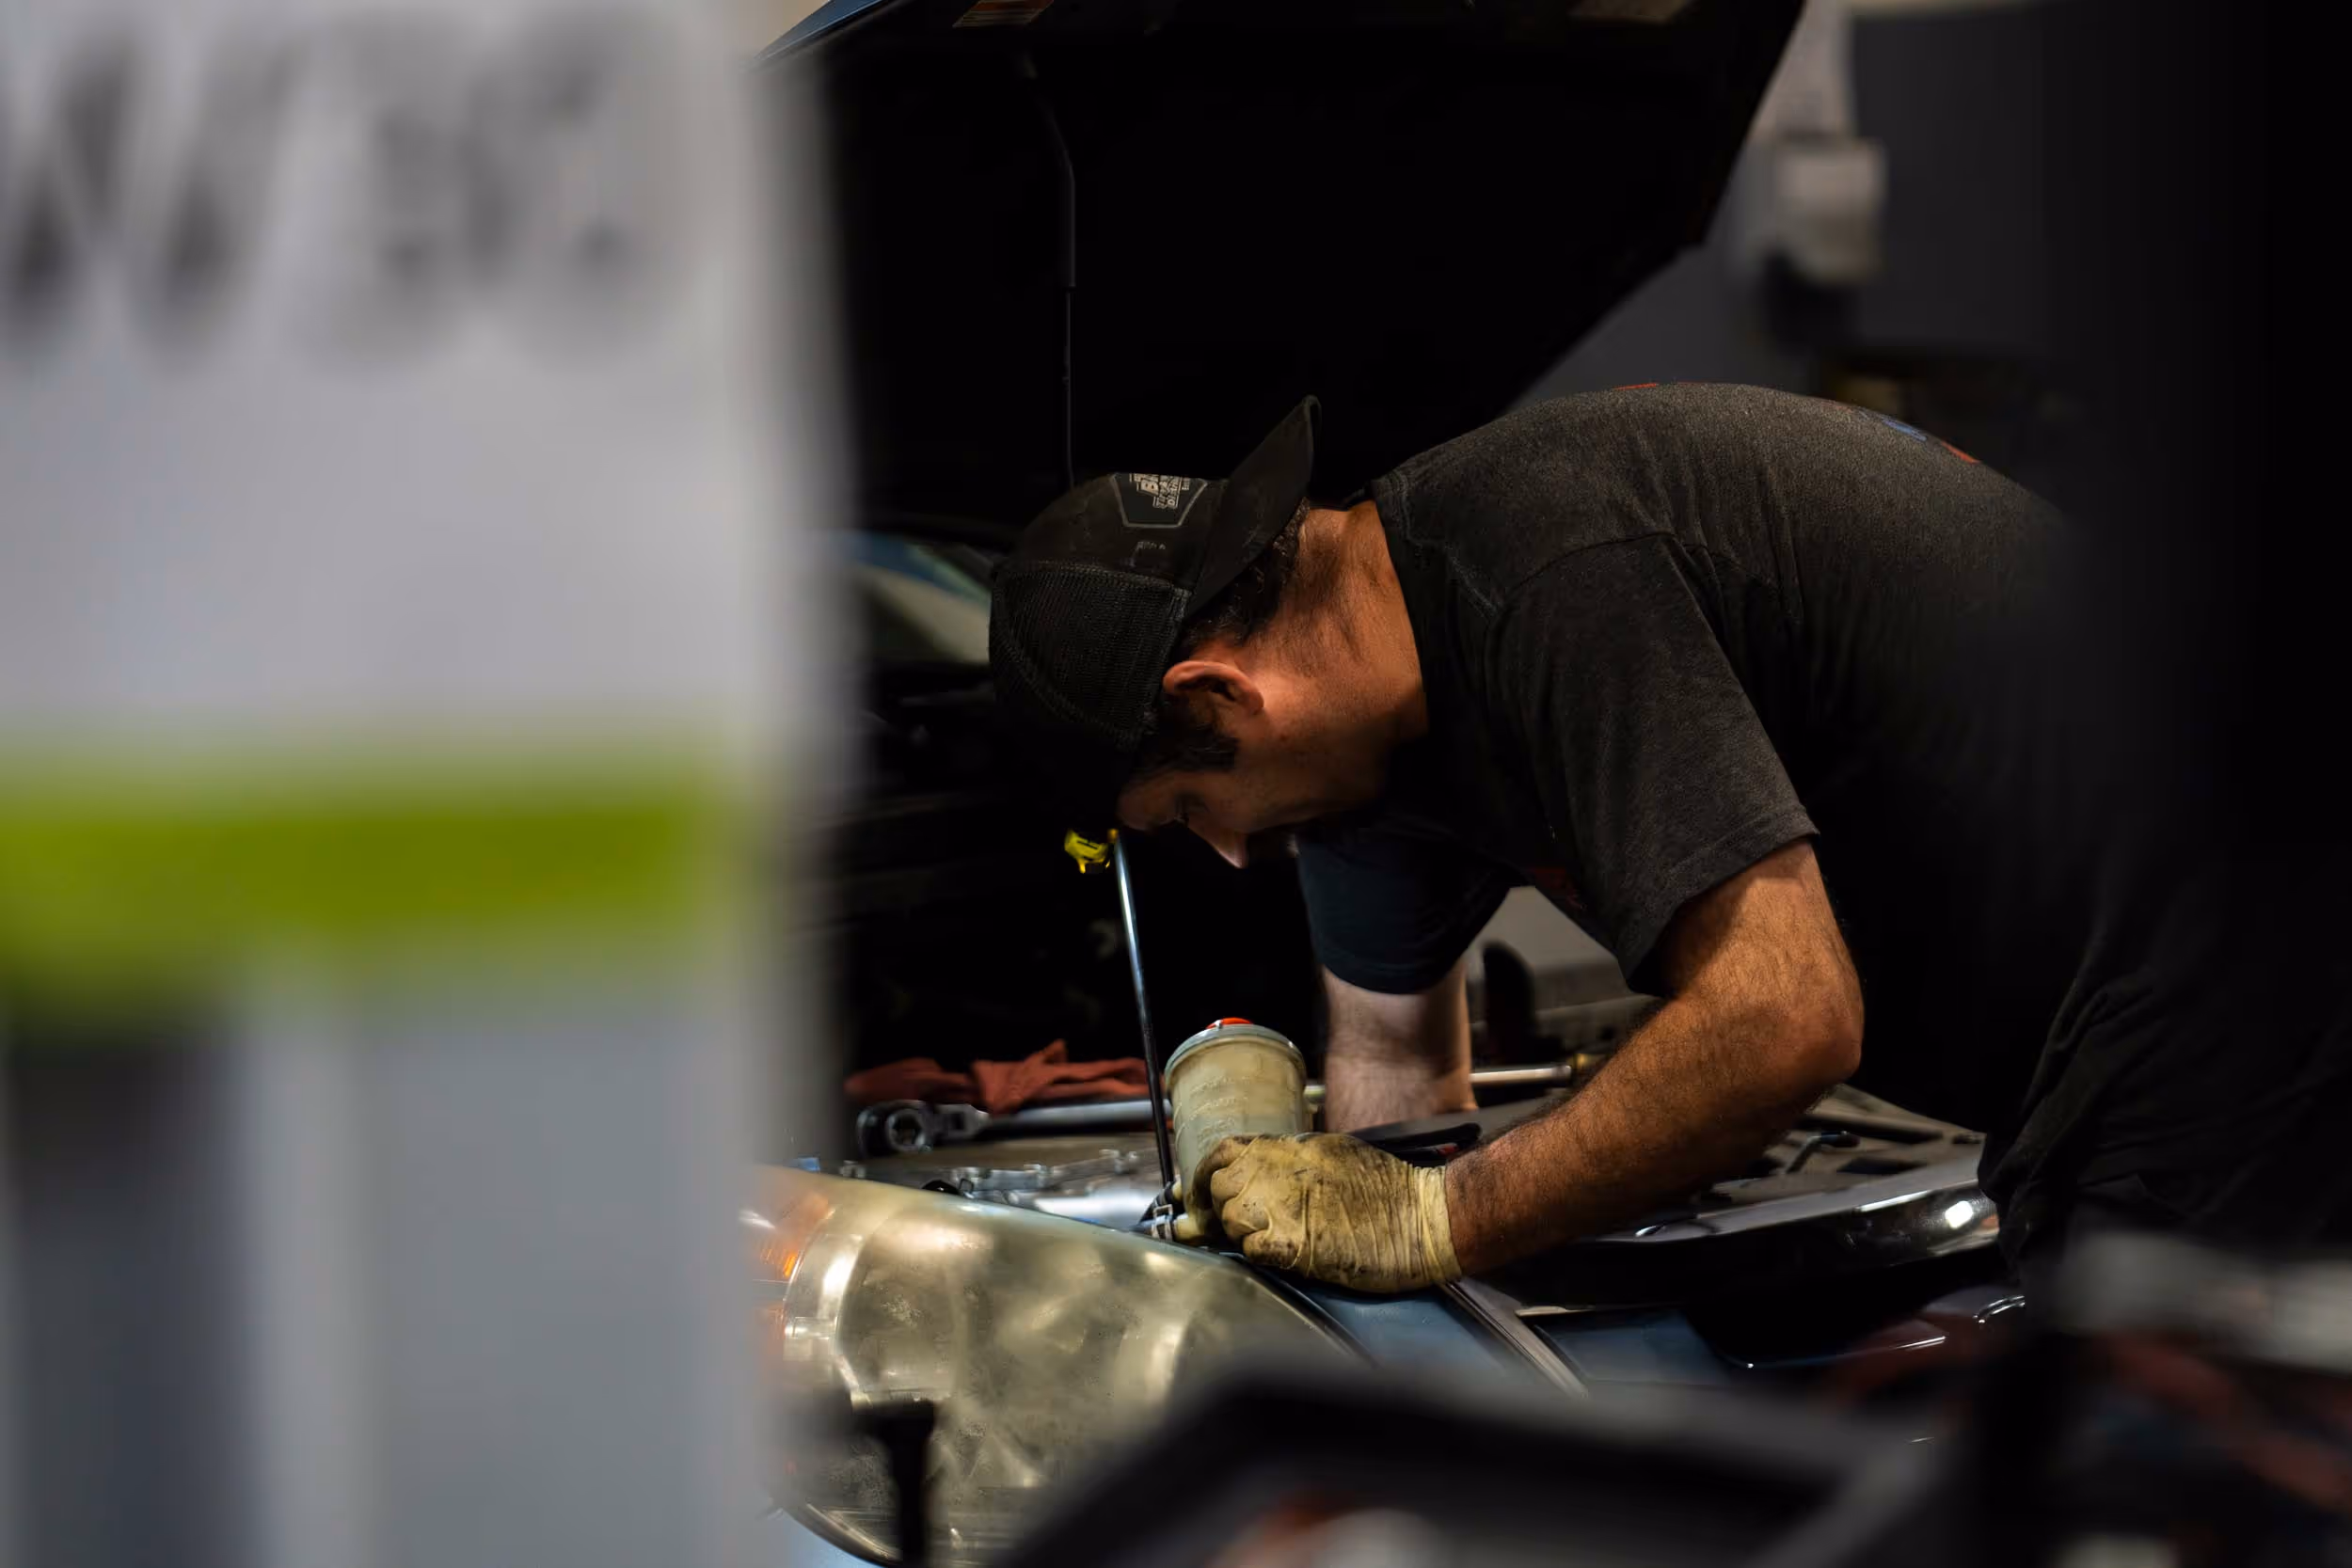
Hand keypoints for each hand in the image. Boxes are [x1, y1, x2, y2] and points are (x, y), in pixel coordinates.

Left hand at [1185, 1132, 1460, 1293]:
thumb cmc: (1389, 1191)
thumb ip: (1290, 1163)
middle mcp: (1282, 1172)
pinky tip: (1279, 1255)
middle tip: (1227, 1228)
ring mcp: (1287, 1207)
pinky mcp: (1295, 1245)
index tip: (1195, 1197)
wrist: (1425, 1217)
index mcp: (1291, 1148)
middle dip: (1215, 1209)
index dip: (1203, 1176)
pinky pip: (1252, 1250)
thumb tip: (1252, 1173)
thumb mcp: (1334, 1156)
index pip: (1223, 1152)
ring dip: (1237, 1235)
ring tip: (1267, 1241)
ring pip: (1231, 1219)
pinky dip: (1256, 1255)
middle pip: (1219, 1186)